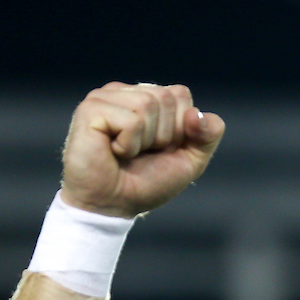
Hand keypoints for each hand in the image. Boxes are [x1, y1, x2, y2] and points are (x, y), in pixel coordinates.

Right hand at [60, 83, 224, 217]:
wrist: (112, 207)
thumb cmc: (145, 184)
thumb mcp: (189, 162)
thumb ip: (208, 135)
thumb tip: (196, 114)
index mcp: (147, 97)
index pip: (181, 94)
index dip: (179, 130)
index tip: (159, 149)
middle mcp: (126, 92)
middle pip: (166, 98)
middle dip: (162, 136)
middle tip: (140, 154)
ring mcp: (106, 96)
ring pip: (148, 105)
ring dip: (144, 141)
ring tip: (126, 153)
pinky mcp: (92, 108)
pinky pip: (131, 120)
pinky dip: (128, 145)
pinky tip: (113, 152)